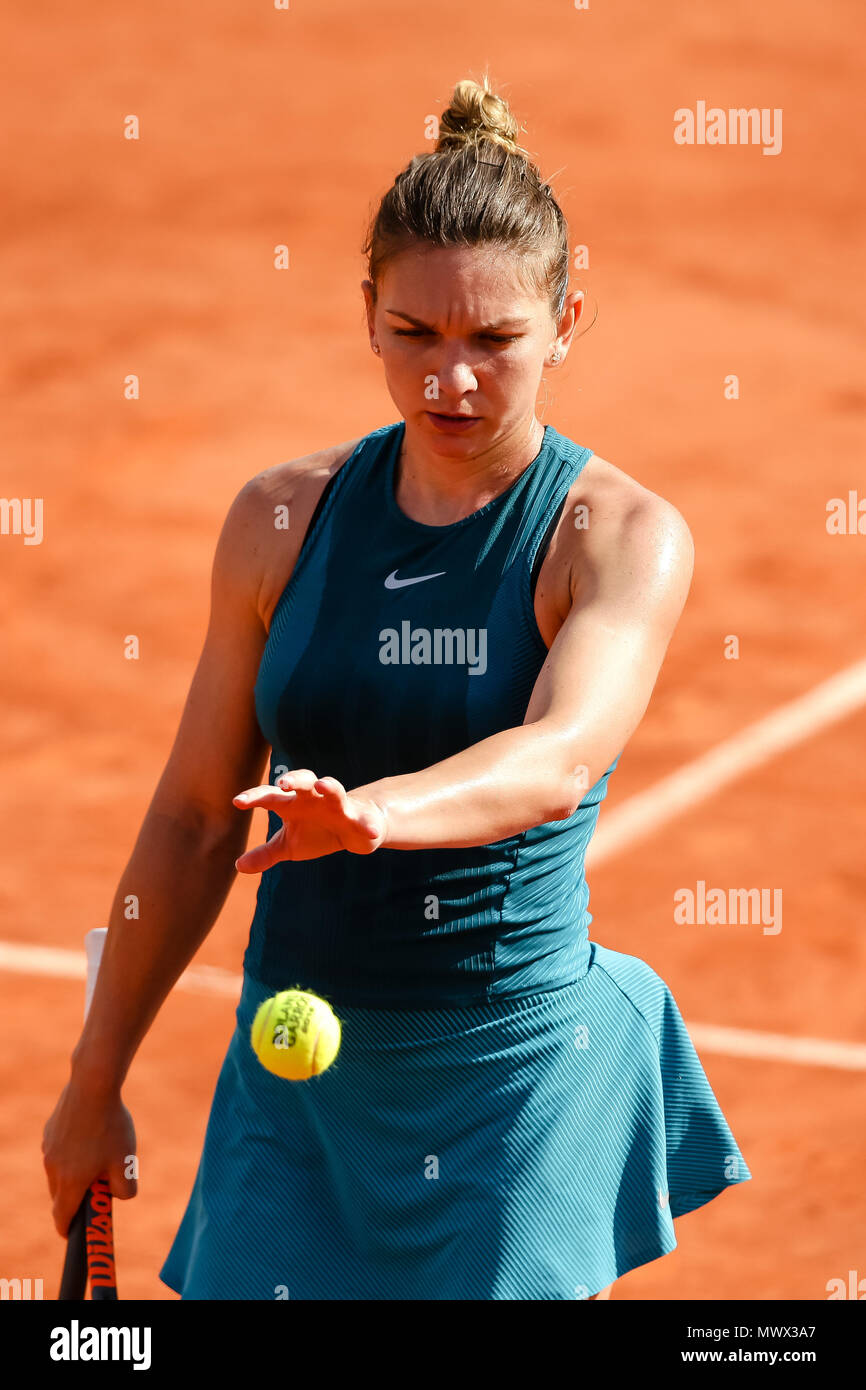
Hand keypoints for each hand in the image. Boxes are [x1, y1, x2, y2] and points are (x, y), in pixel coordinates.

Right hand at [43, 1079, 136, 1236]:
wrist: (93, 1085)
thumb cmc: (111, 1126)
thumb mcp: (126, 1163)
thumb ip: (125, 1190)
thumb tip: (117, 1196)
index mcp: (69, 1182)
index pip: (61, 1217)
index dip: (68, 1229)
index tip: (74, 1233)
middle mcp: (52, 1168)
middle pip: (61, 1195)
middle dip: (78, 1196)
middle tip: (101, 1185)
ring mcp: (48, 1147)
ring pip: (61, 1170)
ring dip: (77, 1171)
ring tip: (102, 1150)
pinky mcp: (50, 1130)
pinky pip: (61, 1150)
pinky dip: (73, 1151)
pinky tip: (93, 1132)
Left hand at [232, 769, 388, 869]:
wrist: (355, 829)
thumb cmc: (317, 832)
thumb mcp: (289, 845)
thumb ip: (265, 853)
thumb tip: (238, 865)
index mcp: (293, 803)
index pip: (271, 796)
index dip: (254, 797)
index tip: (237, 801)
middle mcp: (314, 798)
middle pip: (303, 780)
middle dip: (294, 779)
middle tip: (283, 783)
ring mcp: (338, 805)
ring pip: (334, 789)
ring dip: (329, 786)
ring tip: (323, 785)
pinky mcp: (359, 817)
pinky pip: (363, 819)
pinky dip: (367, 823)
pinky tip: (370, 830)